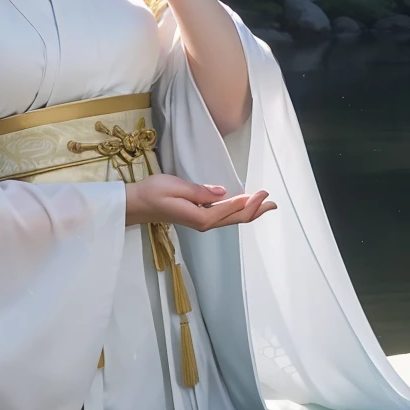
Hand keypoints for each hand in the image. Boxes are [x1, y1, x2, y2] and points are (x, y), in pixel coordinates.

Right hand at [124, 173, 275, 230]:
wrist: (136, 204)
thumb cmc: (152, 193)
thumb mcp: (175, 186)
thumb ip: (200, 191)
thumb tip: (223, 192)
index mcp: (200, 217)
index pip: (231, 210)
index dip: (249, 202)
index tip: (263, 193)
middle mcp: (204, 223)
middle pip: (236, 218)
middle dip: (256, 210)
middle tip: (273, 201)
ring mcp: (201, 222)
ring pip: (232, 219)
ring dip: (250, 211)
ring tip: (265, 205)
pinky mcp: (198, 218)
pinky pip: (224, 217)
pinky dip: (238, 211)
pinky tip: (244, 207)